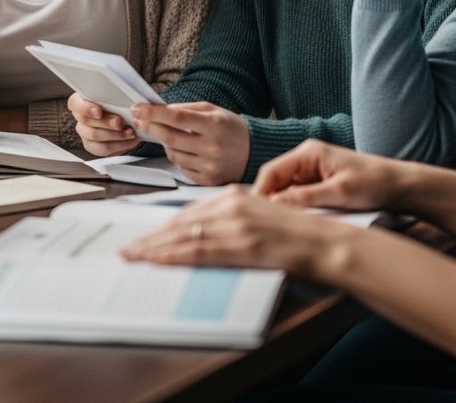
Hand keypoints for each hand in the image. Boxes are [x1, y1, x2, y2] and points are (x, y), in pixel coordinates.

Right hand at [69, 93, 138, 155]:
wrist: (129, 119)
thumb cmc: (122, 103)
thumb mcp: (120, 97)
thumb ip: (120, 98)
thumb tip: (131, 107)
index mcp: (82, 99)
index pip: (74, 103)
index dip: (85, 108)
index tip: (99, 112)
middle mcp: (81, 116)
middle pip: (85, 121)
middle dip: (105, 122)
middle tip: (120, 122)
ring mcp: (85, 132)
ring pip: (94, 136)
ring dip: (114, 135)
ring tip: (130, 132)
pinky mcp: (93, 146)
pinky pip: (102, 149)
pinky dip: (119, 145)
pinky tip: (130, 140)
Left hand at [120, 186, 350, 281]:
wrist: (327, 241)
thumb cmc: (297, 235)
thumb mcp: (258, 217)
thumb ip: (231, 221)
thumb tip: (202, 236)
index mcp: (234, 195)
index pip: (188, 211)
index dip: (163, 226)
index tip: (144, 235)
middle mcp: (231, 204)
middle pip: (180, 222)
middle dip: (151, 237)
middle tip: (128, 247)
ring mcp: (236, 224)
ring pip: (184, 236)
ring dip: (154, 248)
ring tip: (133, 256)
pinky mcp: (242, 244)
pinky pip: (199, 251)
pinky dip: (174, 257)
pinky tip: (158, 262)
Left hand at [130, 102, 249, 184]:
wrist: (255, 152)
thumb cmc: (230, 127)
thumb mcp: (212, 111)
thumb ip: (185, 109)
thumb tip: (158, 110)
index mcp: (213, 125)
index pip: (176, 117)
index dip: (153, 112)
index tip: (137, 108)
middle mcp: (212, 147)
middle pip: (169, 137)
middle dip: (150, 127)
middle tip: (139, 120)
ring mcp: (210, 166)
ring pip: (172, 154)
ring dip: (165, 143)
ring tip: (171, 135)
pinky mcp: (207, 180)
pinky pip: (181, 168)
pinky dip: (178, 157)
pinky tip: (186, 150)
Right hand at [253, 139, 408, 211]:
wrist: (402, 186)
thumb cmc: (375, 184)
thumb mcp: (340, 193)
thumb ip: (306, 198)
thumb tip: (275, 204)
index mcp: (308, 152)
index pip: (271, 171)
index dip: (260, 192)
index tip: (254, 214)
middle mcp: (306, 158)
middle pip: (275, 180)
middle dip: (269, 201)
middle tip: (264, 225)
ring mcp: (312, 170)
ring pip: (286, 189)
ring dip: (283, 206)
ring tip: (279, 226)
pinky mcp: (319, 182)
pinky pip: (298, 195)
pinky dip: (296, 208)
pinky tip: (296, 223)